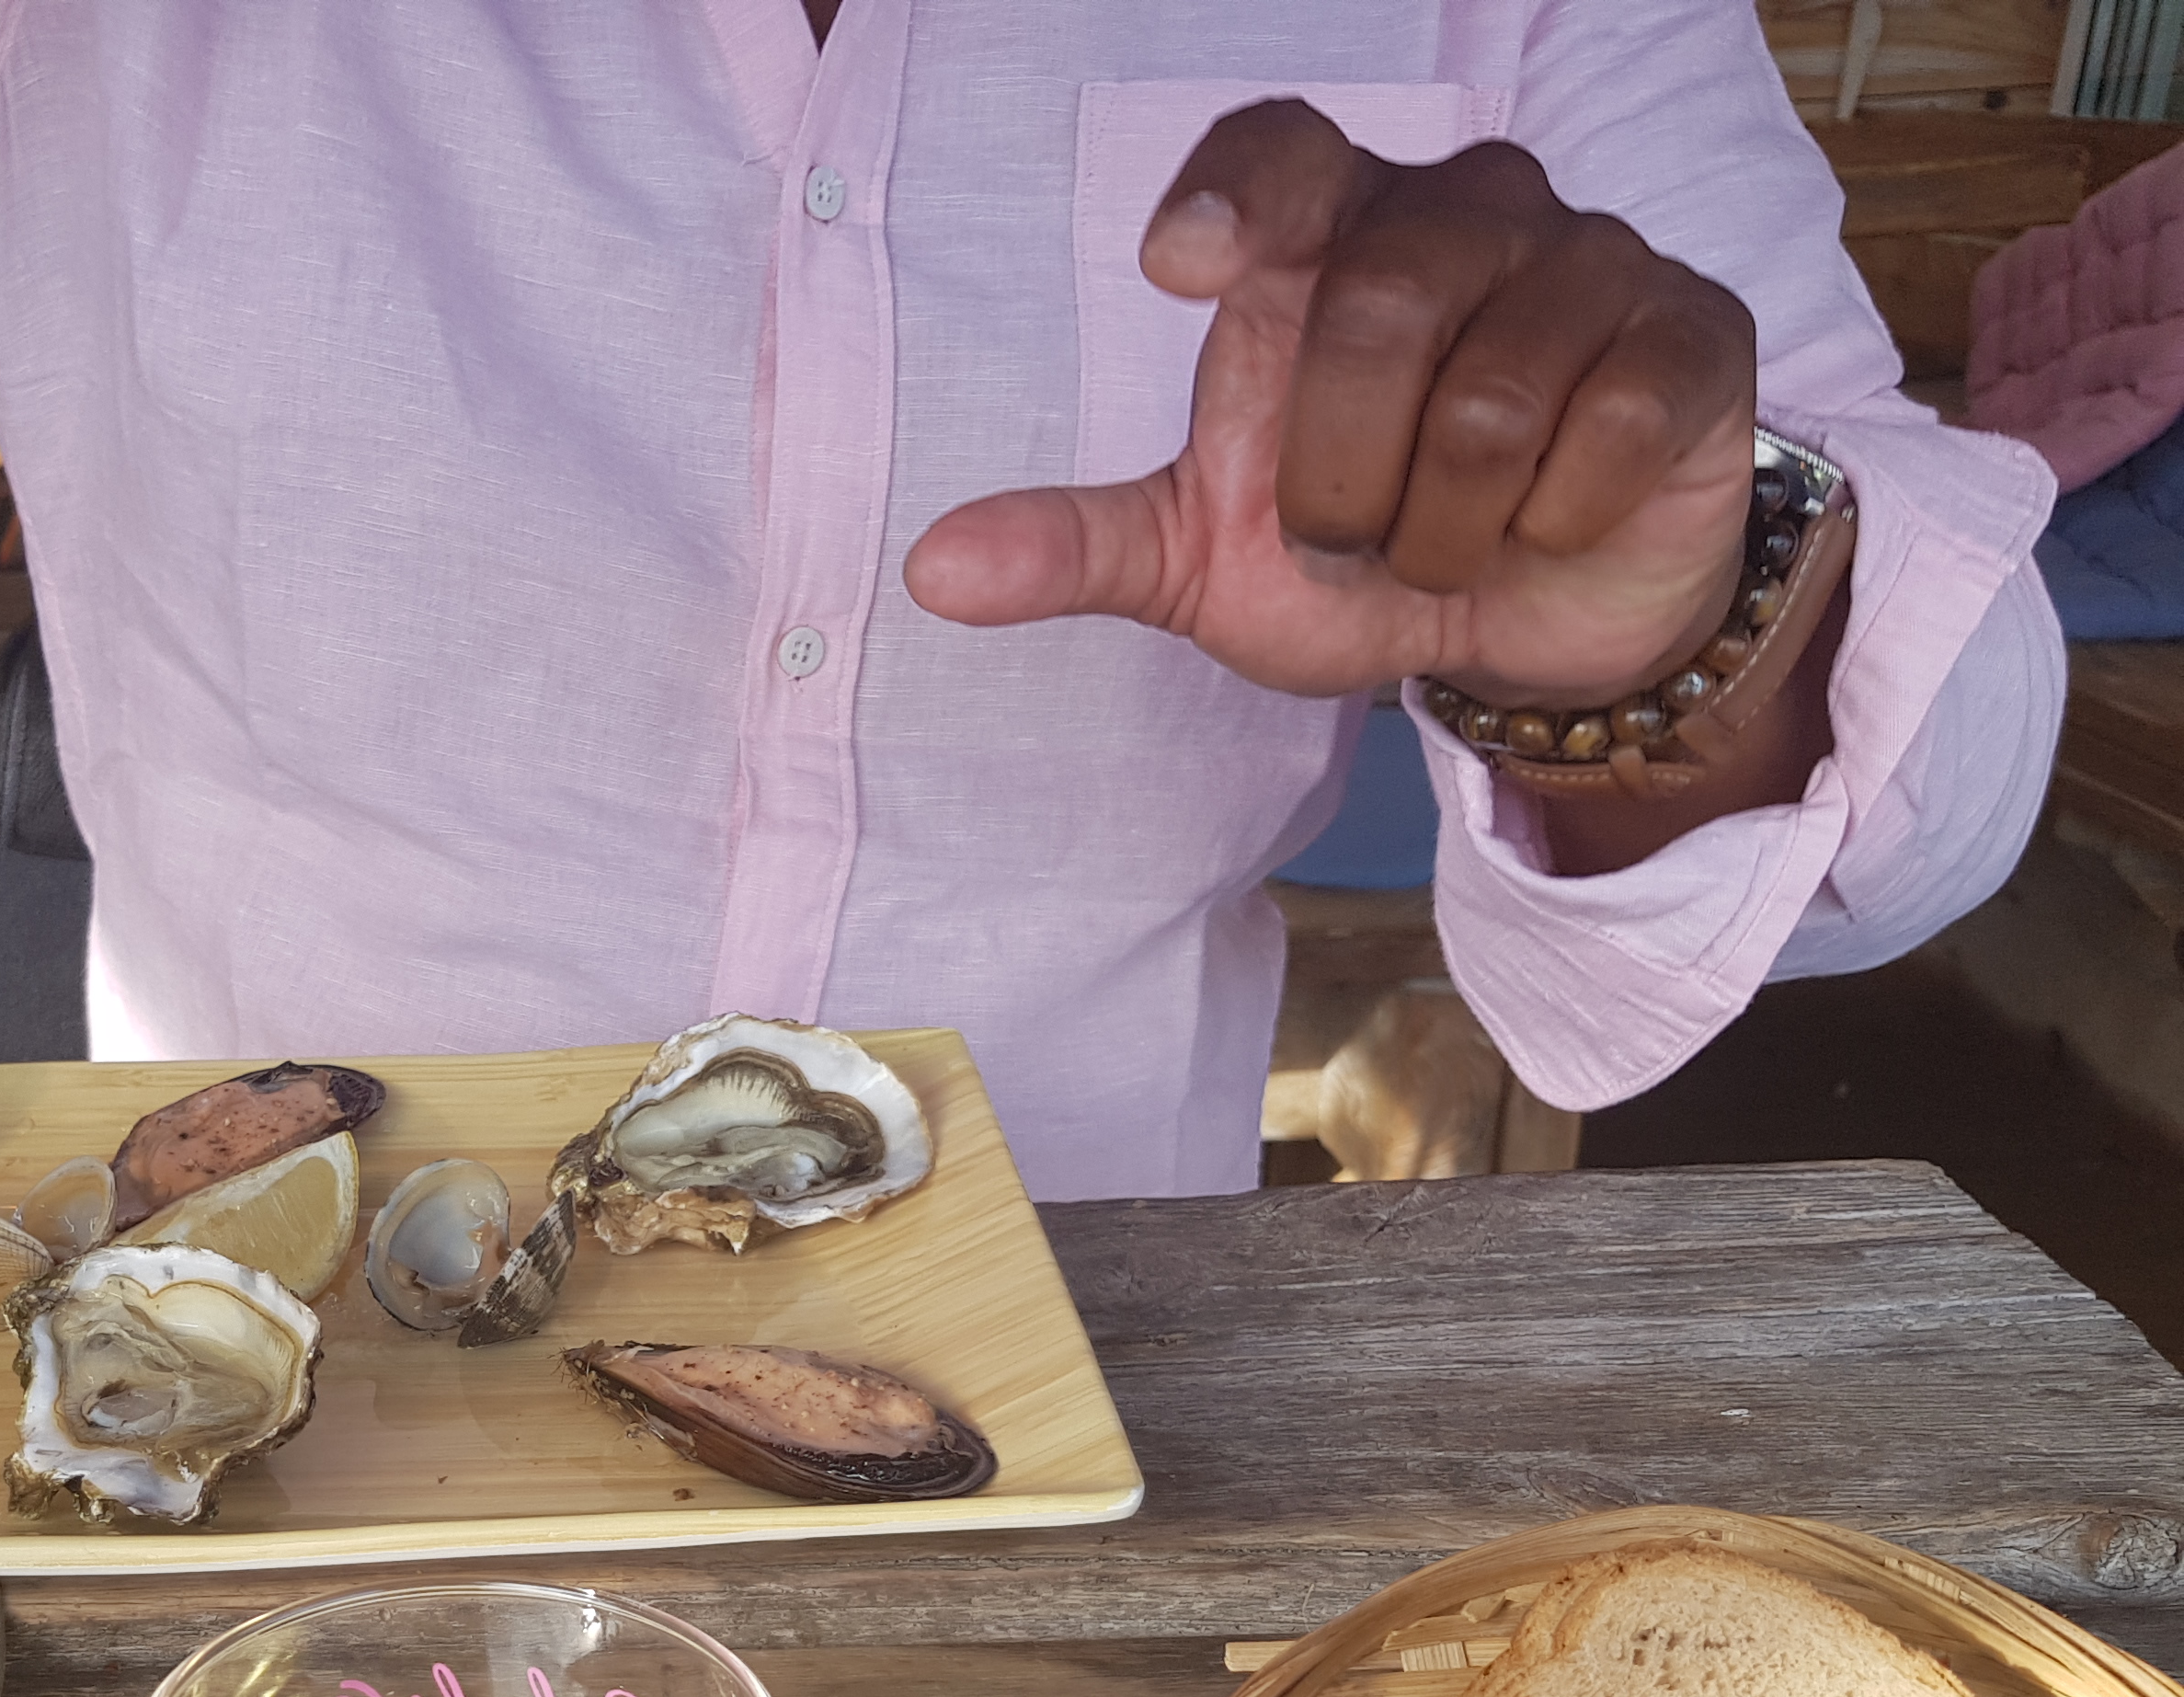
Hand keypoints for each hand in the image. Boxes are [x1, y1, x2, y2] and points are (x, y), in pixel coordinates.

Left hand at [904, 101, 1757, 708]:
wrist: (1526, 624)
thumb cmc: (1362, 550)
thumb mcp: (1205, 562)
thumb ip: (1079, 547)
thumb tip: (933, 571)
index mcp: (1328, 237)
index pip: (1278, 146)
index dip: (1233, 186)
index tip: (1178, 262)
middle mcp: (1459, 213)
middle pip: (1380, 305)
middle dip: (1342, 474)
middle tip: (1351, 538)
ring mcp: (1586, 261)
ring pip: (1492, 387)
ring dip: (1441, 525)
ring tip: (1444, 547)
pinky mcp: (1688, 335)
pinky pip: (1605, 426)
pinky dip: (1551, 518)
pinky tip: (1549, 524)